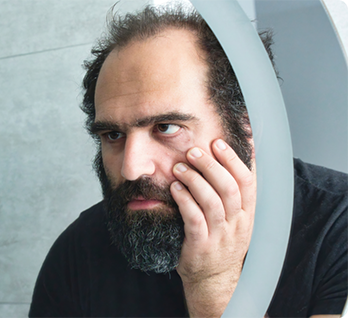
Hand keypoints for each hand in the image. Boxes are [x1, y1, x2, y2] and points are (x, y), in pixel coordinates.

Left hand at [170, 139, 255, 317]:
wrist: (213, 278)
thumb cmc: (221, 239)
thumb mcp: (235, 216)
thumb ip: (234, 191)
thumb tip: (238, 155)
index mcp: (247, 213)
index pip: (247, 181)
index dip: (233, 159)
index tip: (217, 142)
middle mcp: (238, 223)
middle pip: (228, 188)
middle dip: (211, 166)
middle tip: (193, 151)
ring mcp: (220, 236)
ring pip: (211, 202)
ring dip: (194, 180)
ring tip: (179, 168)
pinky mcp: (201, 246)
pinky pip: (194, 219)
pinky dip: (184, 201)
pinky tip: (174, 188)